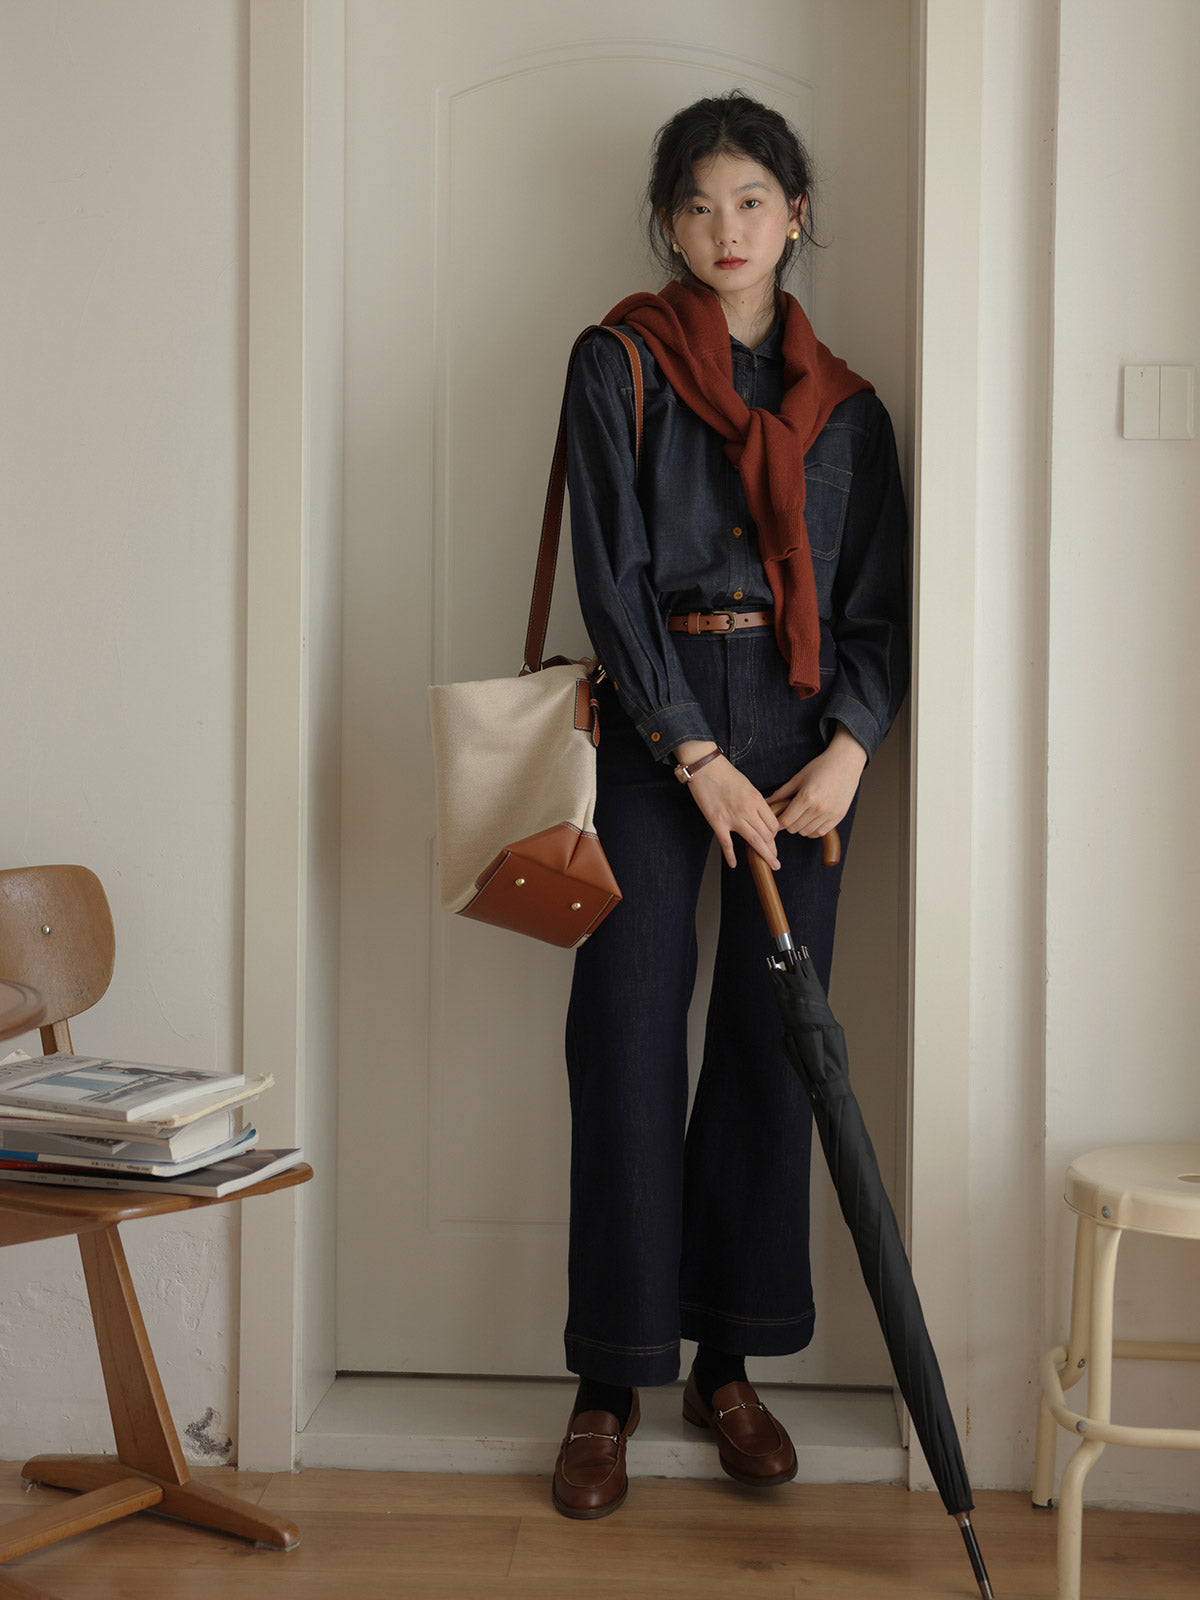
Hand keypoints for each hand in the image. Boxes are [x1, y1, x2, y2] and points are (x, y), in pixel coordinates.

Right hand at [674, 742, 779, 869]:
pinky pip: (727, 844)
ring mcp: (732, 818)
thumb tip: (761, 816)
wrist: (704, 767)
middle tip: (776, 859)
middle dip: (773, 849)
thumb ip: (756, 802)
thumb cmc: (725, 773)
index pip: (773, 823)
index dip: (775, 834)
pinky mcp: (717, 822)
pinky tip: (734, 864)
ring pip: (753, 841)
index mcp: (756, 799)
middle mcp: (747, 810)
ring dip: (764, 855)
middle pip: (766, 835)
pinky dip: (731, 856)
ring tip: (770, 864)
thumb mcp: (748, 785)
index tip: (773, 839)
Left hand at [767, 727, 866, 839]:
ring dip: (800, 827)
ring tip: (800, 816)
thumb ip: (782, 792)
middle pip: (794, 829)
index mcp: (807, 797)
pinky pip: (820, 832)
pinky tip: (811, 820)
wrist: (845, 762)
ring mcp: (830, 813)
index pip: (786, 821)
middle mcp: (819, 807)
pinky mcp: (838, 816)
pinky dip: (813, 830)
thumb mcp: (798, 777)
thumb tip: (767, 802)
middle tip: (788, 815)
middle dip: (788, 824)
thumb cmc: (821, 767)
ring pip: (806, 832)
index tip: (777, 819)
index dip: (778, 822)